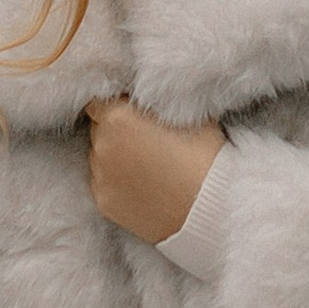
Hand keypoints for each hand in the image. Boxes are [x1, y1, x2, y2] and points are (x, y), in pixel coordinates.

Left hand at [86, 97, 224, 243]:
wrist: (210, 211)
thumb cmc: (206, 159)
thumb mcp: (192, 116)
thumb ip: (163, 104)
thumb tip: (157, 97)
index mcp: (118, 118)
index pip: (98, 102)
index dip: (116, 105)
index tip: (134, 112)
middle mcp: (102, 145)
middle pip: (98, 129)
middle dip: (115, 130)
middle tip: (145, 139)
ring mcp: (100, 177)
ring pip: (99, 157)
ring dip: (115, 156)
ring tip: (147, 165)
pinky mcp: (104, 202)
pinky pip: (104, 183)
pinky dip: (117, 182)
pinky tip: (144, 186)